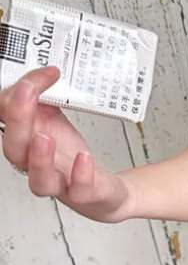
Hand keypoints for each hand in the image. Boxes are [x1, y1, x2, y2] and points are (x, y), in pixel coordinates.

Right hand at [0, 66, 133, 222]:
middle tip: (27, 93)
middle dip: (18, 120)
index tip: (44, 73)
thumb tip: (42, 71)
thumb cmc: (72, 155)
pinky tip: (83, 157)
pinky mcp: (84, 194)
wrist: (102, 187)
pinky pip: (79, 190)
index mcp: (25, 141)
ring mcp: (59, 182)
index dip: (17, 94)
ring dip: (39, 158)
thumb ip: (43, 98)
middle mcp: (36, 164)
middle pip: (15, 149)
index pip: (7, 117)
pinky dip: (80, 175)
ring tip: (44, 137)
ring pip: (39, 180)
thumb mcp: (54, 120)